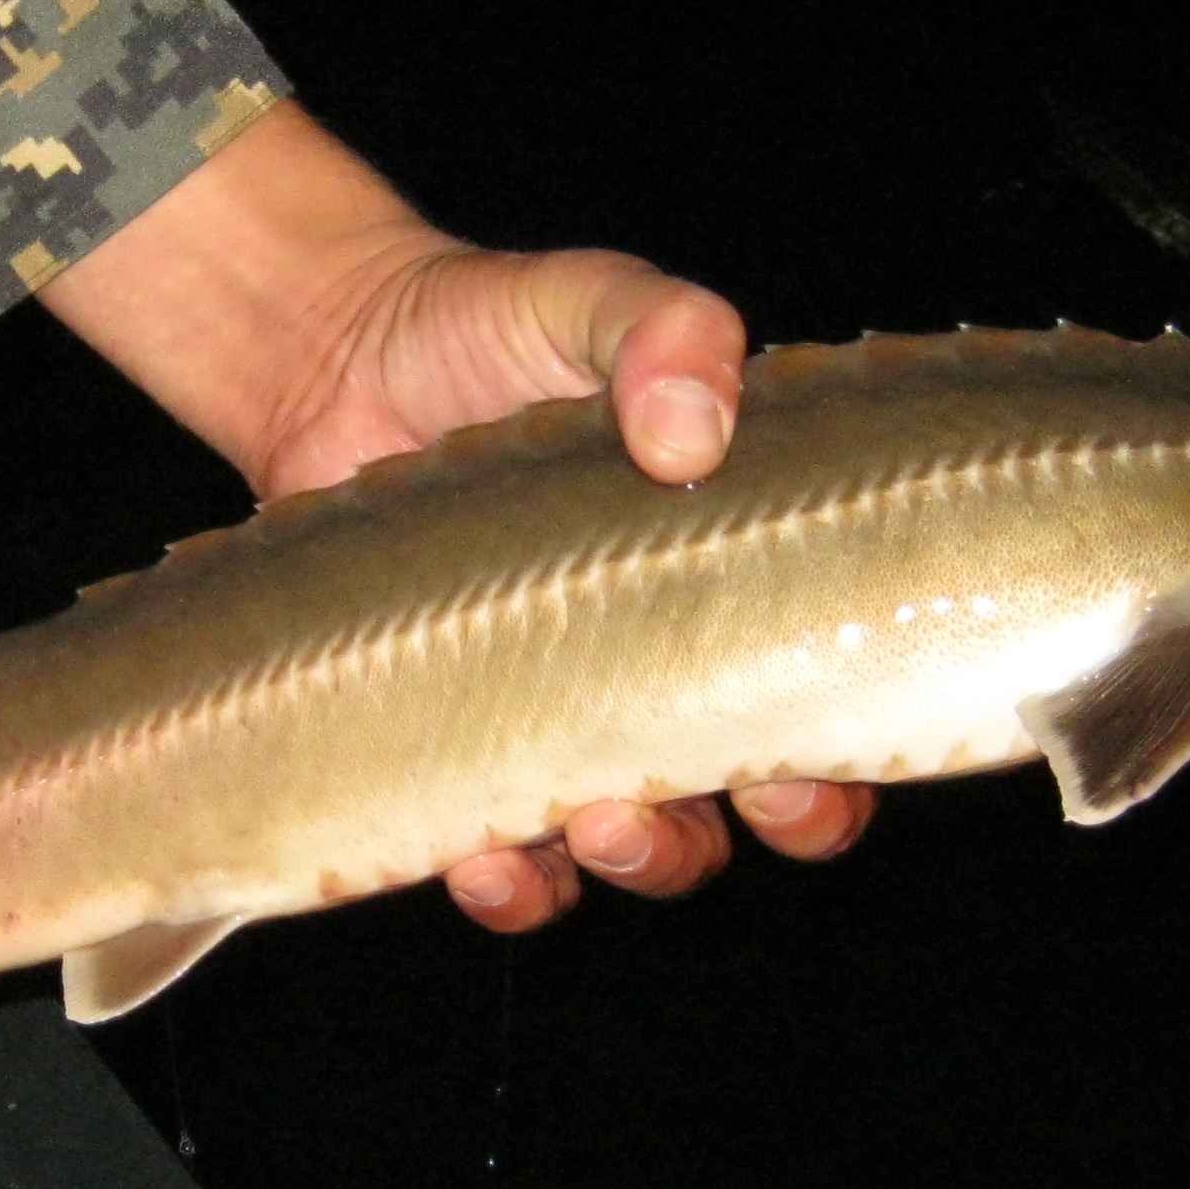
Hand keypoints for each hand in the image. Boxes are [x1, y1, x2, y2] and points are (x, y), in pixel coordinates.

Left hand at [40, 105, 877, 924]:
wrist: (329, 364)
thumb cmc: (485, 332)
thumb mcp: (588, 302)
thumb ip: (666, 332)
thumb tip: (691, 434)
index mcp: (735, 577)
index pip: (843, 691)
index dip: (860, 745)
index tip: (829, 742)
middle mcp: (666, 668)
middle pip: (765, 800)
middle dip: (770, 820)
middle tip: (730, 786)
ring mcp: (563, 722)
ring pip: (647, 850)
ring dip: (640, 860)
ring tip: (593, 820)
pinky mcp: (459, 755)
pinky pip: (511, 867)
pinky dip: (509, 886)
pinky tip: (480, 856)